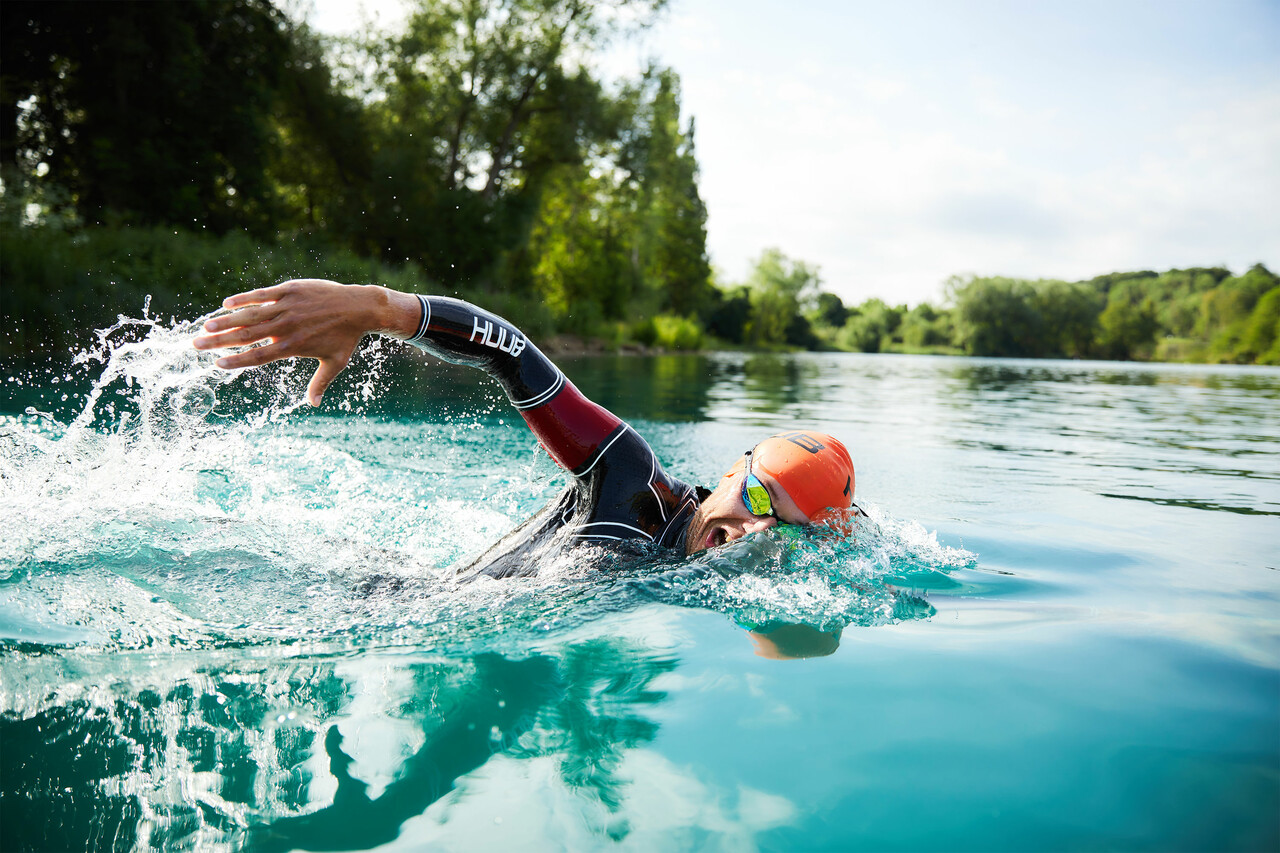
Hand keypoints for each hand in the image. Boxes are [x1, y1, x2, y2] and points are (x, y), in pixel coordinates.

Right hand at [192, 279, 412, 406]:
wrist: (358, 307)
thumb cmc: (346, 338)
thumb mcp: (335, 363)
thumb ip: (320, 383)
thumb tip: (313, 404)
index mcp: (292, 346)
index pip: (257, 356)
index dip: (236, 361)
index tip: (216, 365)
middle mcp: (286, 327)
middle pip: (246, 335)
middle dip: (219, 341)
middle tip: (196, 345)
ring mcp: (286, 306)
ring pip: (249, 314)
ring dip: (225, 321)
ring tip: (205, 326)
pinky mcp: (290, 290)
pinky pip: (262, 294)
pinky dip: (243, 299)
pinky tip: (226, 304)